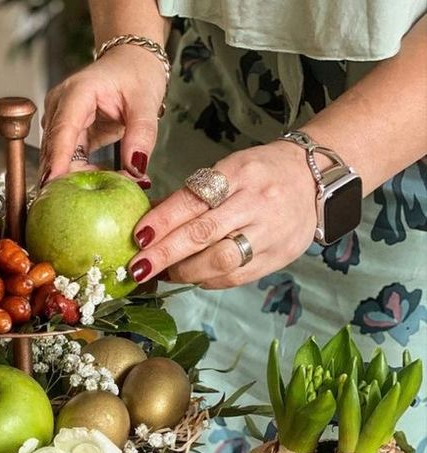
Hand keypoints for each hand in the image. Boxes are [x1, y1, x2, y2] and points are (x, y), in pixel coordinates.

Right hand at [40, 45, 167, 182]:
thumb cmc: (137, 73)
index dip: (57, 161)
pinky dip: (81, 174)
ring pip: (59, 159)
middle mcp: (61, 106)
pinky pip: (69, 161)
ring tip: (101, 191)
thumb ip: (142, 135)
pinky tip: (96, 183)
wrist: (131, 61)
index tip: (52, 186)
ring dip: (76, 178)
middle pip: (56, 150)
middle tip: (88, 203)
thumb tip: (137, 169)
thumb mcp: (146, 101)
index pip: (63, 131)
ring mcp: (60, 120)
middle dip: (69, 178)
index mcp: (77, 92)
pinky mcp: (67, 134)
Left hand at [128, 142, 318, 288]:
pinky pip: (235, 277)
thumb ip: (190, 197)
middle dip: (166, 254)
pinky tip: (193, 277)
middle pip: (203, 233)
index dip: (163, 221)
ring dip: (185, 271)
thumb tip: (148, 223)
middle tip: (139, 267)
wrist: (315, 179)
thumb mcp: (227, 170)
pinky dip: (208, 280)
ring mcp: (269, 232)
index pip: (193, 199)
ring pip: (220, 260)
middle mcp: (255, 202)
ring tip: (166, 273)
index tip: (139, 237)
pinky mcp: (278, 256)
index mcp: (239, 172)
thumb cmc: (260, 174)